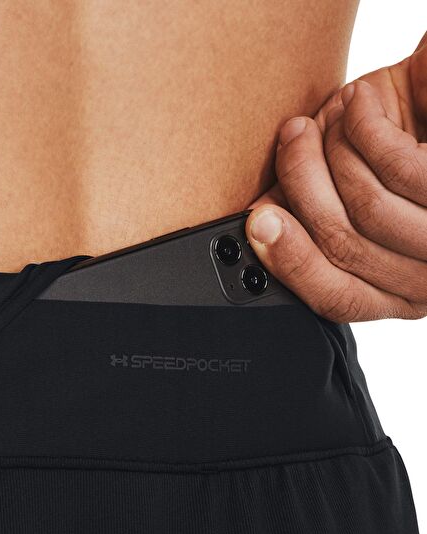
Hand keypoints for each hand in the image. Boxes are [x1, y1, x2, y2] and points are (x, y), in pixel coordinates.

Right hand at [245, 33, 426, 321]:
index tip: (257, 222)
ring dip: (338, 147)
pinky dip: (366, 127)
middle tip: (293, 135)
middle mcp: (424, 280)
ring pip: (367, 207)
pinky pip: (396, 167)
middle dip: (303, 182)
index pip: (338, 297)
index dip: (291, 261)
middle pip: (343, 246)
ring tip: (340, 110)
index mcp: (399, 293)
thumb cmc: (407, 151)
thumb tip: (256, 228)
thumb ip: (309, 219)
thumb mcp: (351, 195)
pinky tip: (362, 103)